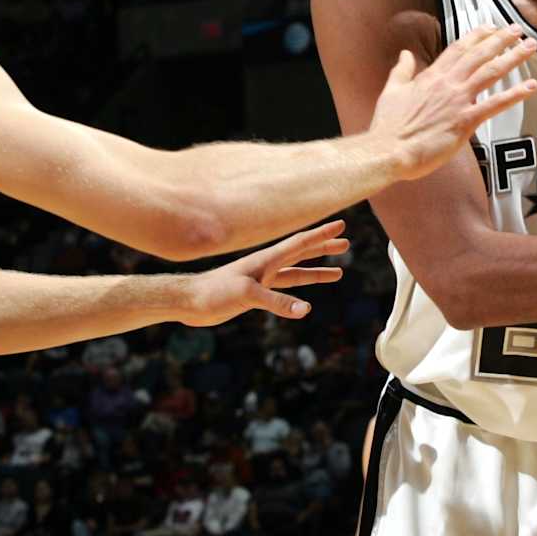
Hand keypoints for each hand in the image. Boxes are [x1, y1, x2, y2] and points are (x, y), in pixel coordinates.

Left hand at [179, 221, 348, 324]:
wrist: (190, 302)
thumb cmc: (214, 292)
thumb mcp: (247, 295)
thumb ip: (277, 302)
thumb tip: (306, 310)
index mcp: (267, 259)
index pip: (300, 242)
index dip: (321, 234)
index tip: (342, 225)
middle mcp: (267, 265)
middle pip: (302, 253)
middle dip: (324, 247)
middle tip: (345, 242)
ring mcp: (262, 279)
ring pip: (296, 272)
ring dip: (316, 271)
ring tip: (338, 272)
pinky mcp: (255, 294)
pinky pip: (284, 289)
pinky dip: (299, 291)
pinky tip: (306, 299)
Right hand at [369, 27, 536, 179]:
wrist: (389, 150)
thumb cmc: (388, 126)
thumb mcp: (392, 91)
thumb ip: (401, 70)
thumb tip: (405, 54)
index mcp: (431, 76)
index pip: (459, 48)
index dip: (477, 35)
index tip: (491, 27)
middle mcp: (448, 84)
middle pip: (479, 54)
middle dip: (501, 39)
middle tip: (518, 29)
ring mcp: (458, 101)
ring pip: (491, 72)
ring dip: (513, 57)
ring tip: (530, 46)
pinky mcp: (464, 122)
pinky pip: (494, 105)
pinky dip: (514, 95)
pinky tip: (530, 87)